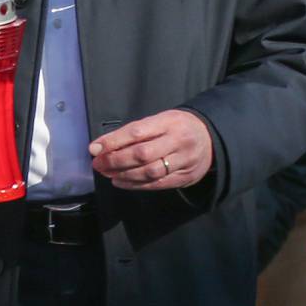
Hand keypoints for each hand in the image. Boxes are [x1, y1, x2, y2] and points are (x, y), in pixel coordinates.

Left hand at [89, 109, 212, 190]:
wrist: (210, 138)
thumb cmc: (177, 127)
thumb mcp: (160, 120)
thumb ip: (133, 132)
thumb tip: (100, 146)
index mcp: (169, 122)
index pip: (137, 132)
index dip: (113, 142)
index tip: (95, 149)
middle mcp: (178, 141)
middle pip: (142, 154)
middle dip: (115, 161)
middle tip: (98, 164)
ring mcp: (184, 160)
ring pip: (149, 172)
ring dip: (124, 175)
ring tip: (108, 173)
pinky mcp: (185, 177)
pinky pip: (157, 184)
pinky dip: (136, 185)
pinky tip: (121, 182)